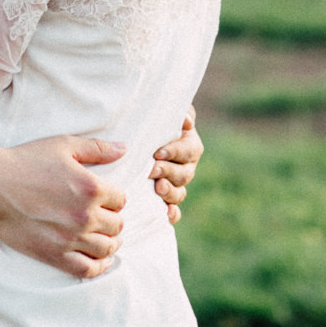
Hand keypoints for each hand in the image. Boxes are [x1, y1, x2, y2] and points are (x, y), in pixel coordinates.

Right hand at [0, 134, 127, 278]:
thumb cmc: (26, 161)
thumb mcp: (63, 145)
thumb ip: (97, 148)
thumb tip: (124, 149)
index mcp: (91, 187)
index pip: (120, 200)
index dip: (115, 199)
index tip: (107, 200)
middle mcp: (85, 215)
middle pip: (117, 225)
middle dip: (114, 220)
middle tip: (107, 218)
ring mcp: (70, 238)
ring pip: (106, 248)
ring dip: (111, 243)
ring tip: (108, 239)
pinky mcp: (54, 255)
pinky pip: (87, 269)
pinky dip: (99, 267)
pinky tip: (101, 261)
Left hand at [150, 107, 200, 224]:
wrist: (136, 137)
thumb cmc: (151, 120)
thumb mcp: (162, 112)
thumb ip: (177, 113)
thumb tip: (186, 122)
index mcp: (189, 145)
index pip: (189, 151)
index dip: (175, 152)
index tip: (157, 153)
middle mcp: (186, 167)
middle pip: (184, 174)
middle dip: (168, 172)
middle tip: (152, 170)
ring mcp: (176, 185)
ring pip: (180, 193)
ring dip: (170, 192)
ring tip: (158, 188)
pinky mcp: (165, 199)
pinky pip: (174, 211)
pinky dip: (172, 214)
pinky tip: (165, 214)